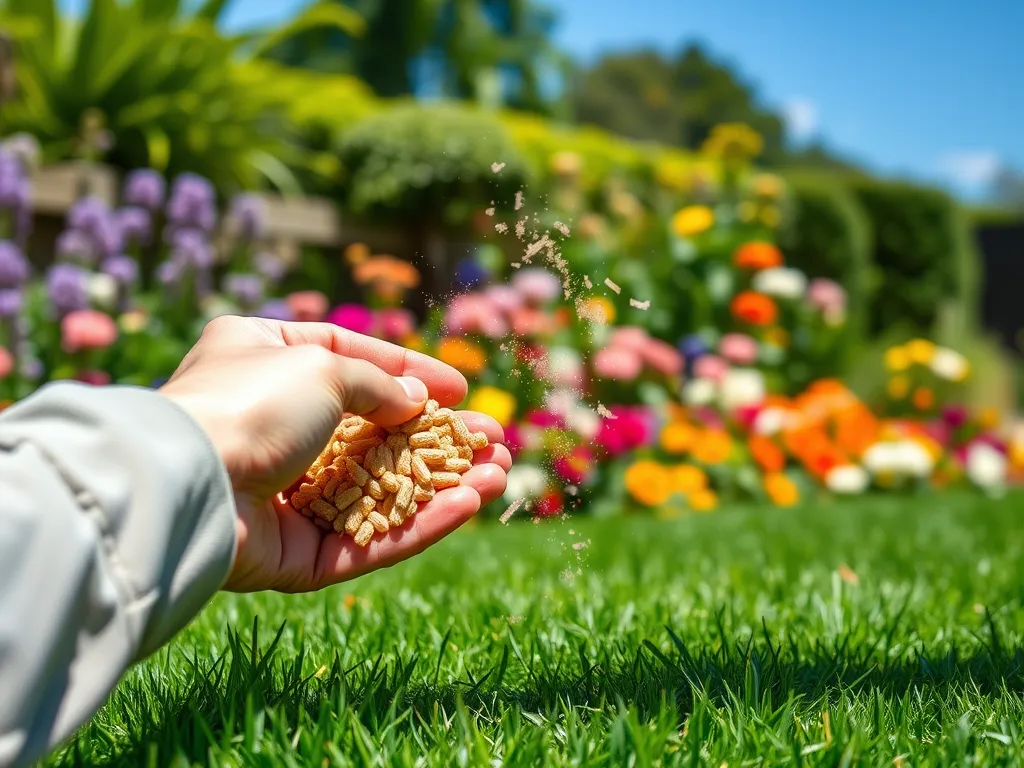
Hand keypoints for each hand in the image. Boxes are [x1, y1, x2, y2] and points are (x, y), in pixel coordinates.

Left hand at [158, 315, 510, 592]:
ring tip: (499, 475)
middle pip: (375, 435)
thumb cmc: (249, 404)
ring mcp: (283, 496)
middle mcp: (272, 426)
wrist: (190, 484)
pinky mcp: (293, 556)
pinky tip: (470, 504)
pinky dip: (420, 523)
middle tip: (494, 441)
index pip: (352, 362)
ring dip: (442, 484)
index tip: (458, 388)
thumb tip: (416, 403)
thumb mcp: (321, 366)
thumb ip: (377, 383)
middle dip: (439, 440)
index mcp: (263, 361)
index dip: (410, 375)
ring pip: (379, 493)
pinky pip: (367, 540)